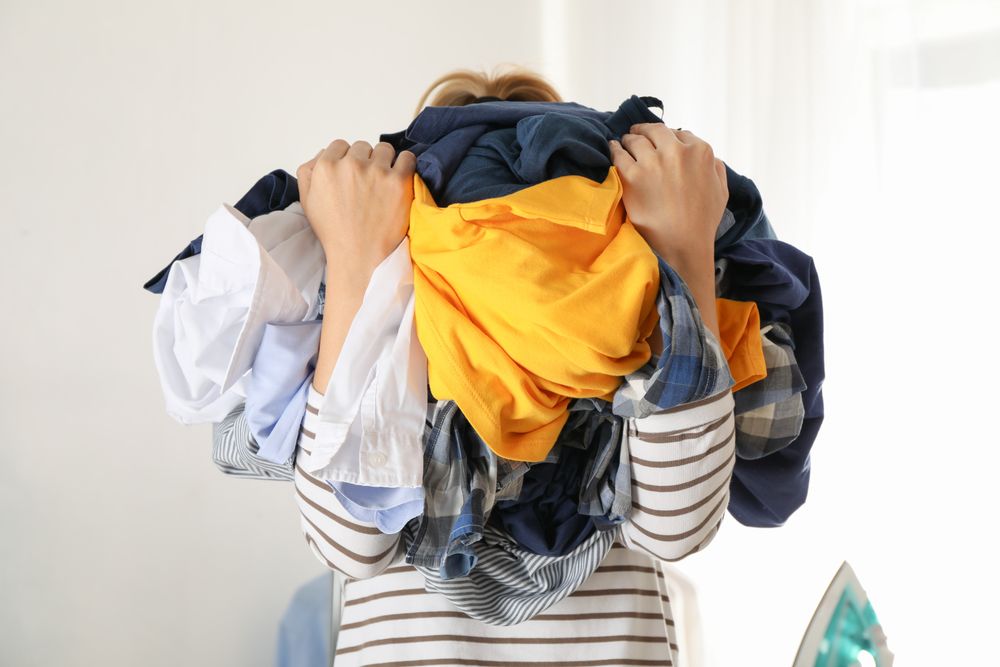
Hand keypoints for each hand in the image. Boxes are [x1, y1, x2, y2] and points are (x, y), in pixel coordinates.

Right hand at [296, 139, 416, 286]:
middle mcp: (351, 165)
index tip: (352, 175)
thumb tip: (323, 153)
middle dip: (365, 161)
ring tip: (383, 183)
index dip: (347, 160)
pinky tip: (400, 179)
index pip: (340, 146)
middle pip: (363, 147)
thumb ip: (308, 172)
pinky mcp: (399, 181)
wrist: (360, 257)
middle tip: (368, 183)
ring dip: (385, 162)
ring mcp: (377, 171)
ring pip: (384, 149)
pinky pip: (407, 158)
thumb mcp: (307, 202)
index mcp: (326, 167)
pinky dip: (405, 165)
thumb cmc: (335, 233)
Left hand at [609, 123, 727, 262]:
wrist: (683, 245)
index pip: (679, 134)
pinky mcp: (632, 176)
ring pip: (635, 140)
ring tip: (623, 143)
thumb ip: (716, 168)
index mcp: (700, 152)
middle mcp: (676, 151)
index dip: (667, 138)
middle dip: (645, 131)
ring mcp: (652, 162)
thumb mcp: (721, 190)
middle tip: (636, 134)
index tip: (659, 143)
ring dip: (628, 140)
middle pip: (655, 131)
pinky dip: (614, 149)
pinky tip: (613, 149)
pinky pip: (618, 154)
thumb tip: (707, 157)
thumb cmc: (703, 222)